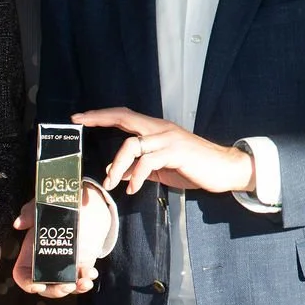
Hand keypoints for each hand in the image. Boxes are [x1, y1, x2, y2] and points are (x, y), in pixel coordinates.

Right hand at [9, 201, 98, 297]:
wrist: (89, 202)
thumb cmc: (62, 204)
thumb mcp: (44, 205)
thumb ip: (29, 213)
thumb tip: (18, 224)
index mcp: (32, 251)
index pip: (23, 274)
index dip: (27, 283)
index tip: (38, 286)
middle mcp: (47, 262)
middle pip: (45, 286)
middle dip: (55, 290)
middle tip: (67, 286)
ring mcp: (65, 264)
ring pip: (64, 286)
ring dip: (74, 289)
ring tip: (84, 282)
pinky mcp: (82, 264)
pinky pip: (81, 279)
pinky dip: (86, 281)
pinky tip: (92, 274)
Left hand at [80, 108, 254, 195]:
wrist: (225, 168)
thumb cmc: (194, 167)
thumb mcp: (161, 168)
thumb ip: (139, 168)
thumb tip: (115, 170)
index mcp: (156, 129)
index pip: (125, 116)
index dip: (102, 115)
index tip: (80, 117)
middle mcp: (160, 128)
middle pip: (124, 118)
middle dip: (99, 119)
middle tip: (79, 124)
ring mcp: (168, 138)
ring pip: (132, 145)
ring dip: (117, 166)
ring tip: (112, 183)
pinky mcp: (176, 152)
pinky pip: (148, 162)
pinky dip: (136, 177)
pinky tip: (132, 189)